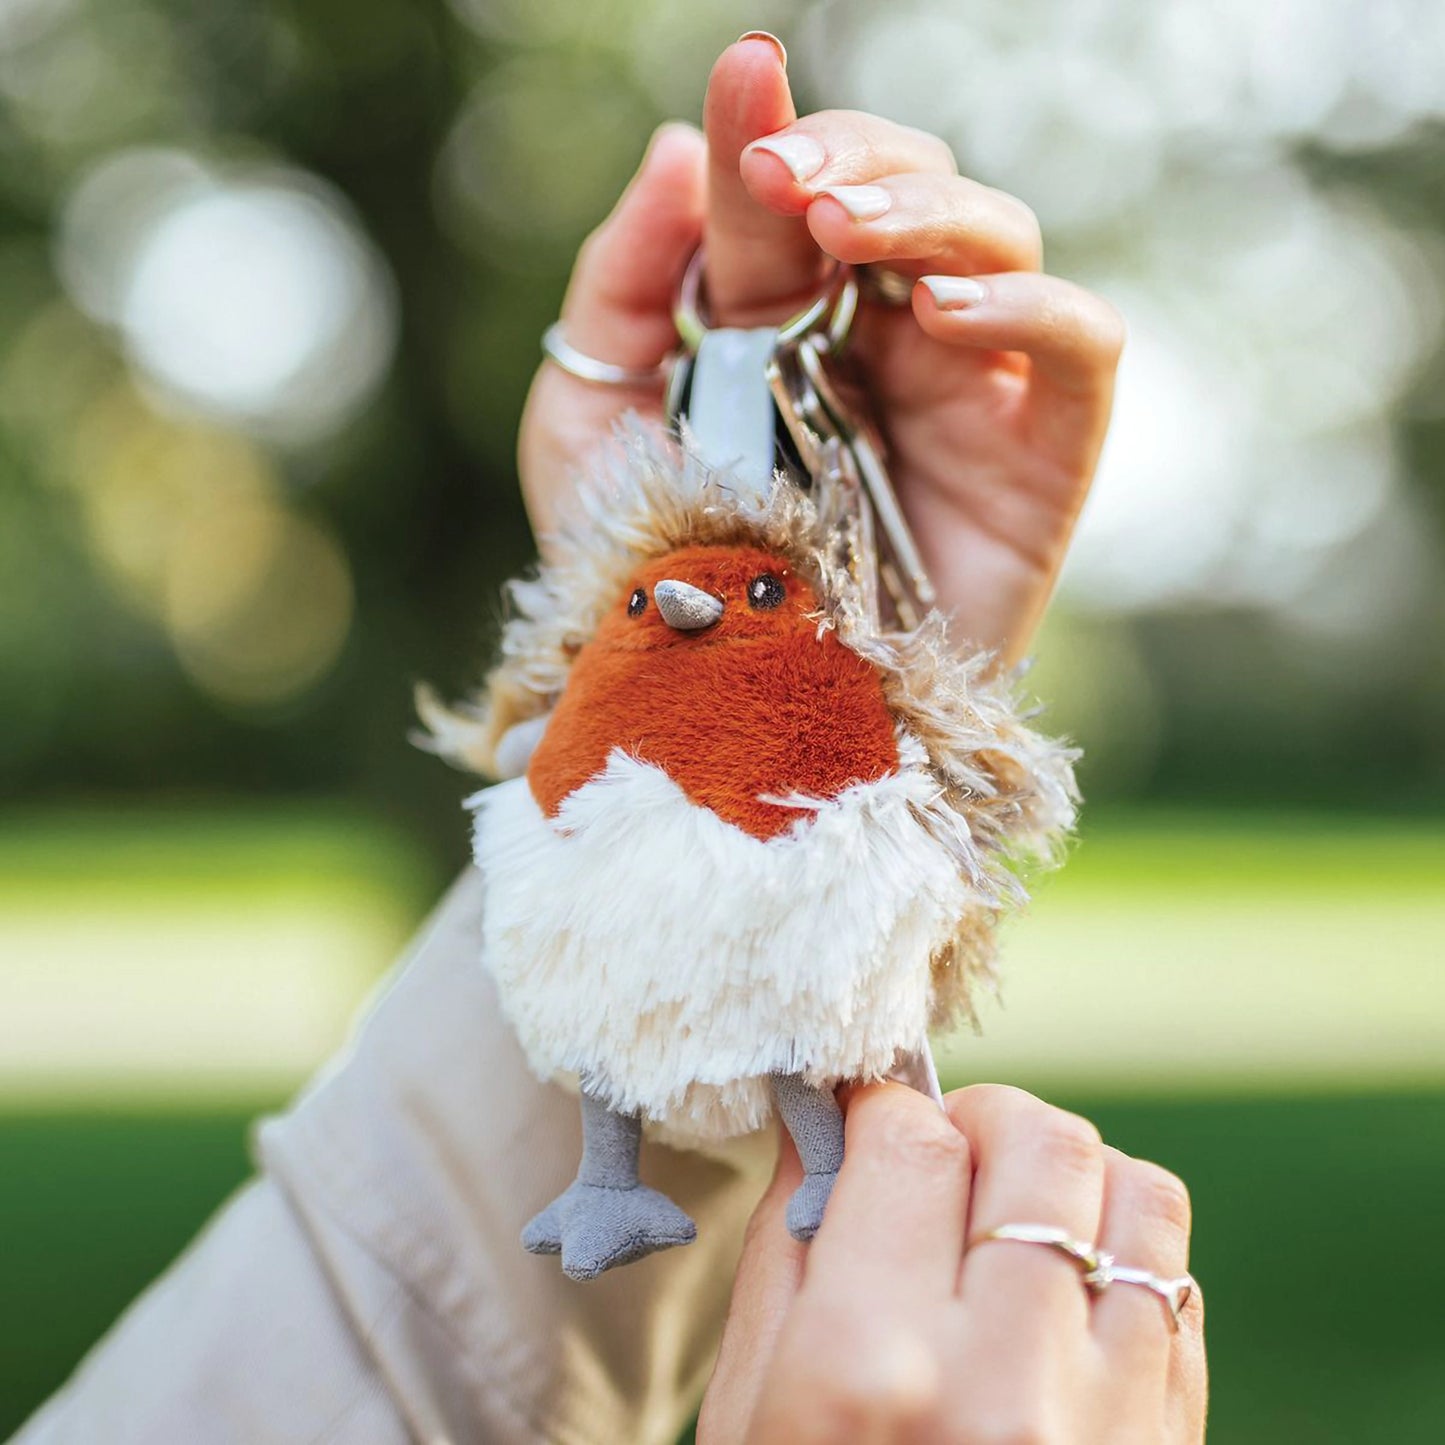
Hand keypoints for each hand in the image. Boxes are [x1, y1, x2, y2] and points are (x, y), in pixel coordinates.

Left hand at [518, 36, 1122, 662]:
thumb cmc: (650, 581)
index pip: (805, 196)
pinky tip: (941, 314)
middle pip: (917, 193)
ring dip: (930, 212)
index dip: (780, 128)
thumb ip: (621, 287)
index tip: (744, 83)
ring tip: (842, 233)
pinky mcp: (1035, 464)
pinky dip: (1033, 308)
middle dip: (858, 159)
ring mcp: (963, 397)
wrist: (713, 719)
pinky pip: (1081, 349)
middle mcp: (880, 346)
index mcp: (783, 323)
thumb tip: (684, 152)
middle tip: (788, 179)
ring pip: (1002, 242)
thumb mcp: (587, 424)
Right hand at [697, 1083, 1206, 1444]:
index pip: (909, 1144)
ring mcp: (1110, 1423)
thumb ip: (789, 1254)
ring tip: (1014, 1209)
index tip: (866, 1113)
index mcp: (871, 1373)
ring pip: (1137, 1192)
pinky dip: (1121, 1250)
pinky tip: (1061, 1289)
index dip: (881, 1105)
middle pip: (1039, 1143)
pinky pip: (1176, 1281)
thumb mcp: (751, 1411)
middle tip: (944, 1153)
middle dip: (983, 1121)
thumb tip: (824, 1127)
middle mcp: (1005, 1385)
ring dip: (1070, 1174)